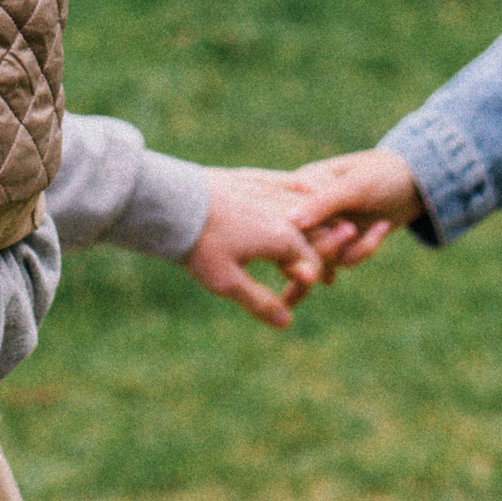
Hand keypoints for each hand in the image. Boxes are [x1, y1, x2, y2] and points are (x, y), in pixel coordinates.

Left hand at [184, 168, 355, 329]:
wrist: (175, 200)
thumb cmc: (200, 244)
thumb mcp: (227, 282)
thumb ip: (260, 302)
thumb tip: (286, 322)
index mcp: (283, 239)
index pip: (313, 265)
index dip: (310, 282)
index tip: (297, 294)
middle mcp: (285, 213)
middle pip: (318, 235)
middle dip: (323, 254)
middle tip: (322, 270)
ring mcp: (273, 192)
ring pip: (308, 209)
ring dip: (318, 224)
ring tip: (326, 232)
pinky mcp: (258, 178)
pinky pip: (291, 183)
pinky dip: (304, 193)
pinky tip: (307, 192)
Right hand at [285, 148, 424, 266]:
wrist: (417, 181)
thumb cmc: (383, 172)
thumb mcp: (355, 185)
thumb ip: (322, 203)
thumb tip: (290, 222)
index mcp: (301, 186)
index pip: (283, 217)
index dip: (290, 234)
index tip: (316, 239)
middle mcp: (308, 209)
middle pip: (297, 244)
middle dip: (321, 250)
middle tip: (346, 242)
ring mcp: (326, 228)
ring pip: (321, 257)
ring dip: (348, 249)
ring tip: (376, 229)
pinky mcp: (343, 243)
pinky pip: (343, 259)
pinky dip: (363, 249)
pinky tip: (381, 230)